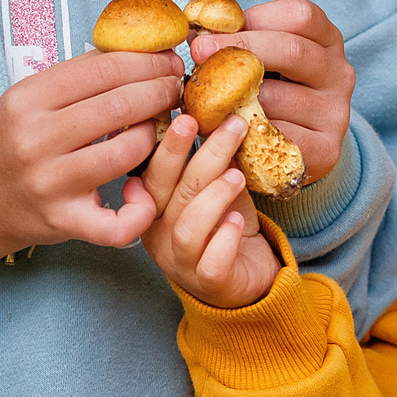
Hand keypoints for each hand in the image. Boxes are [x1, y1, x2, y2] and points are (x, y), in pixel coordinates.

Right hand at [0, 48, 181, 301]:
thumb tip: (139, 51)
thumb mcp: (29, 98)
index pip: (102, 69)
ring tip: (161, 129)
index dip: (146, 61)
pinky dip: (141, 209)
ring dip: (155, 137)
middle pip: (119, 106)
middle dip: (161, 92)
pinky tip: (143, 191)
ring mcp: (49, 184)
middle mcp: (35, 140)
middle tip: (177, 89)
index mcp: (27, 99)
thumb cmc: (12, 142)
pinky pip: (116, 224)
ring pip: (126, 153)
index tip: (170, 60)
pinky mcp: (64, 222)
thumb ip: (77, 77)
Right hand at [138, 114, 281, 309]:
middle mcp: (158, 234)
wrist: (246, 281)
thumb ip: (213, 162)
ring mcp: (181, 261)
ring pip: (187, 226)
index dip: (166, 145)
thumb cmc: (224, 229)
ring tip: (238, 175)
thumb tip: (224, 116)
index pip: (150, 172)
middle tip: (218, 125)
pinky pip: (212, 261)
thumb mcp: (216, 189)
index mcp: (153, 207)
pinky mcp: (209, 282)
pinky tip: (237, 220)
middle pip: (167, 190)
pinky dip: (225, 237)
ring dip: (213, 195)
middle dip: (189, 153)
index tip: (185, 114)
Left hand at [188, 0, 353, 187]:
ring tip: (205, 99)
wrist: (291, 149)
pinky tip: (227, 130)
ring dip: (236, 98)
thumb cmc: (270, 90)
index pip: (300, 15)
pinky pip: (279, 137)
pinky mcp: (327, 149)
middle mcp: (339, 73)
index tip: (213, 28)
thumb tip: (196, 32)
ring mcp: (337, 112)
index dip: (255, 18)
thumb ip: (239, 39)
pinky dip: (247, 133)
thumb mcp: (262, 56)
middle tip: (199, 52)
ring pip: (278, 97)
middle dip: (240, 48)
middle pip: (292, 50)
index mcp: (327, 40)